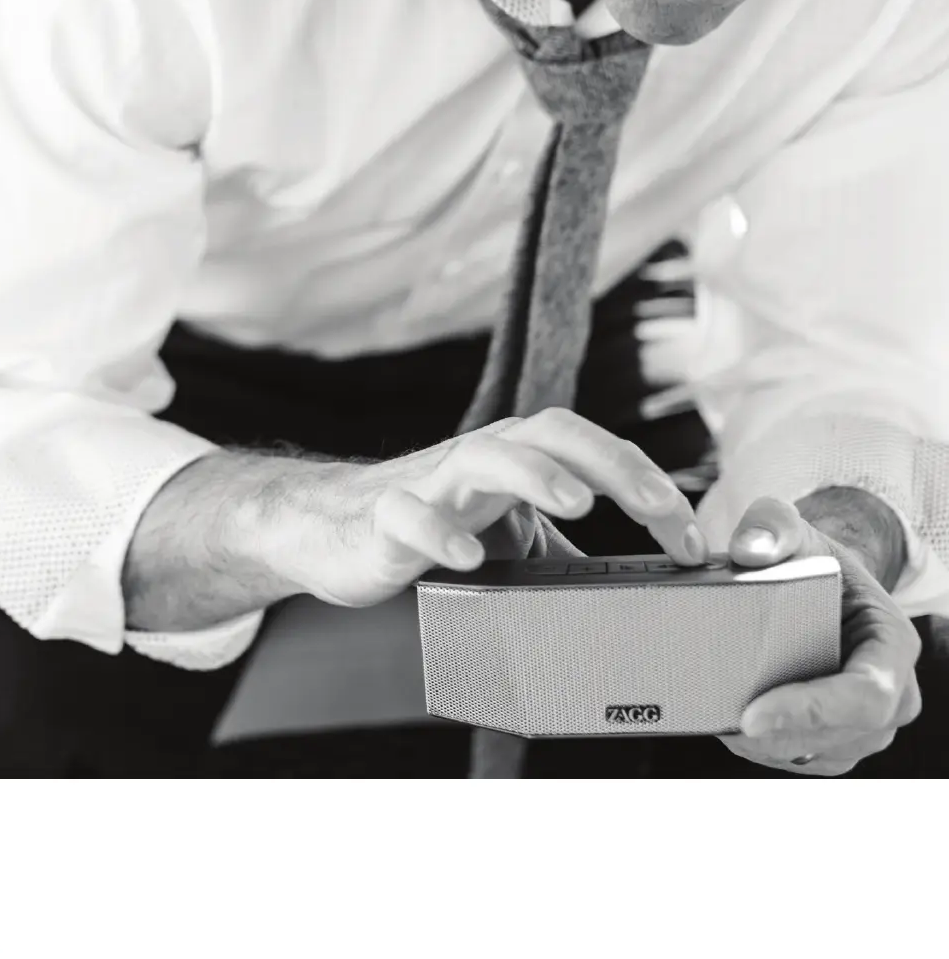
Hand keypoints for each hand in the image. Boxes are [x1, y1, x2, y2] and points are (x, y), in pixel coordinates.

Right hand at [281, 408, 708, 609]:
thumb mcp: (511, 538)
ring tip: (577, 503)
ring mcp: (432, 484)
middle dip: (611, 462)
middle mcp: (481, 459)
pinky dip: (439, 532)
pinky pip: (410, 515)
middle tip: (658, 507)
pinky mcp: (387, 518)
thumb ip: (566, 556)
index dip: (647, 484)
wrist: (333, 528)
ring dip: (534, 473)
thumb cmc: (434, 526)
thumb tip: (641, 595)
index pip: (593, 450)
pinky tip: (467, 558)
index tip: (693, 541)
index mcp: (518, 459)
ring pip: (485, 456)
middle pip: (551, 432)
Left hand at [718, 496, 921, 775]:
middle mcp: (892, 692)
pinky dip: (766, 749)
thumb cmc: (809, 555)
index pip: (867, 695)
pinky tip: (730, 725)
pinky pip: (805, 758)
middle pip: (842, 735)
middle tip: (723, 720)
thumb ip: (770, 527)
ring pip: (820, 754)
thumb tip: (749, 552)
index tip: (753, 714)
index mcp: (892, 643)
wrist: (815, 579)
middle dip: (781, 734)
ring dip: (769, 746)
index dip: (813, 710)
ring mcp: (867, 723)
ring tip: (721, 718)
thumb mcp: (790, 527)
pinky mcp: (837, 739)